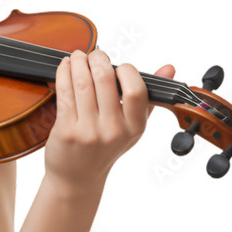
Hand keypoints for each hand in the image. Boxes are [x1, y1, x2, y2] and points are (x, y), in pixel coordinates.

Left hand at [43, 48, 175, 193]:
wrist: (78, 178)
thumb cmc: (105, 148)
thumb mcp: (132, 127)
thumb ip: (148, 97)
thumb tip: (168, 68)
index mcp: (135, 127)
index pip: (136, 90)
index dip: (126, 70)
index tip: (117, 65)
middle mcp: (113, 130)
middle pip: (105, 80)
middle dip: (97, 59)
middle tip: (94, 53)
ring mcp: (89, 131)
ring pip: (82, 83)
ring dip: (78, 62)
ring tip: (77, 56)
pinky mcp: (66, 130)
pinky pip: (64, 93)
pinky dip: (63, 74)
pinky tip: (65, 67)